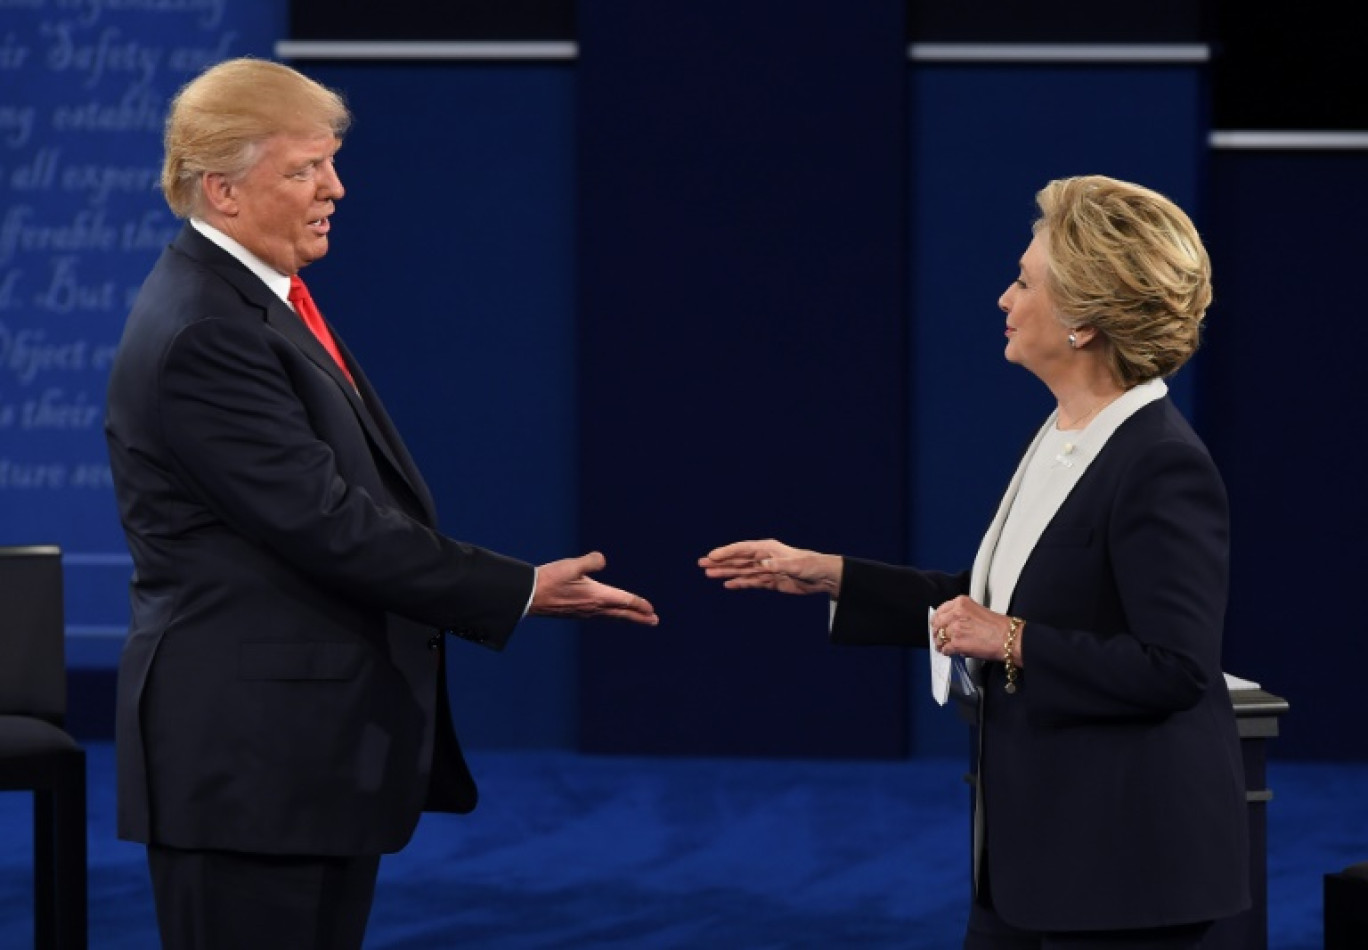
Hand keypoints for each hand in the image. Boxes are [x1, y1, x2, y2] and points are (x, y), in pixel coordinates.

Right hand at [530, 551, 658, 624]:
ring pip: (611, 616)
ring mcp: (584, 613)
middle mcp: (593, 608)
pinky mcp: (575, 613)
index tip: (652, 610)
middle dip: (639, 617)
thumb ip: (590, 561)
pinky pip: (599, 616)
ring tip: (636, 618)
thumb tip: (603, 560)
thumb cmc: (550, 580)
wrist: (528, 597)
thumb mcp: (572, 565)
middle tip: (654, 621)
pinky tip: (607, 614)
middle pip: (621, 613)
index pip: (624, 601)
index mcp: (596, 596)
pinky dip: (610, 616)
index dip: (640, 604)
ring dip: (625, 616)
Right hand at [698, 539, 841, 595]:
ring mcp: (766, 569)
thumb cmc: (811, 566)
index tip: (711, 556)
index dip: (726, 552)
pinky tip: (728, 584)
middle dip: (720, 561)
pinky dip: (739, 583)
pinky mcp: (770, 581)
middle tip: (701, 564)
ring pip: (741, 571)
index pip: (742, 549)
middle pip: (738, 559)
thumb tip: (762, 565)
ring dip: (726, 572)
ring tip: (708, 574)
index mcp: (768, 549)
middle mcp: (764, 557)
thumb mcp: (796, 565)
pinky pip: (751, 582)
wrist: (823, 577)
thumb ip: (778, 565)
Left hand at [929, 595, 1020, 663]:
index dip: (937, 619)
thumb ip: (961, 614)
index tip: (936, 624)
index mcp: (961, 603)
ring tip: (943, 646)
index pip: (940, 610)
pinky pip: (945, 648)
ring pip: (939, 637)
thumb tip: (951, 622)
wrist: (1008, 638)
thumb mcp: (977, 610)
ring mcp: (955, 628)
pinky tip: (949, 652)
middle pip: (937, 623)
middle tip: (938, 637)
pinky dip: (946, 651)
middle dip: (937, 632)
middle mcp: (956, 613)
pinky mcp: (957, 643)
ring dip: (940, 643)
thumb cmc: (999, 627)